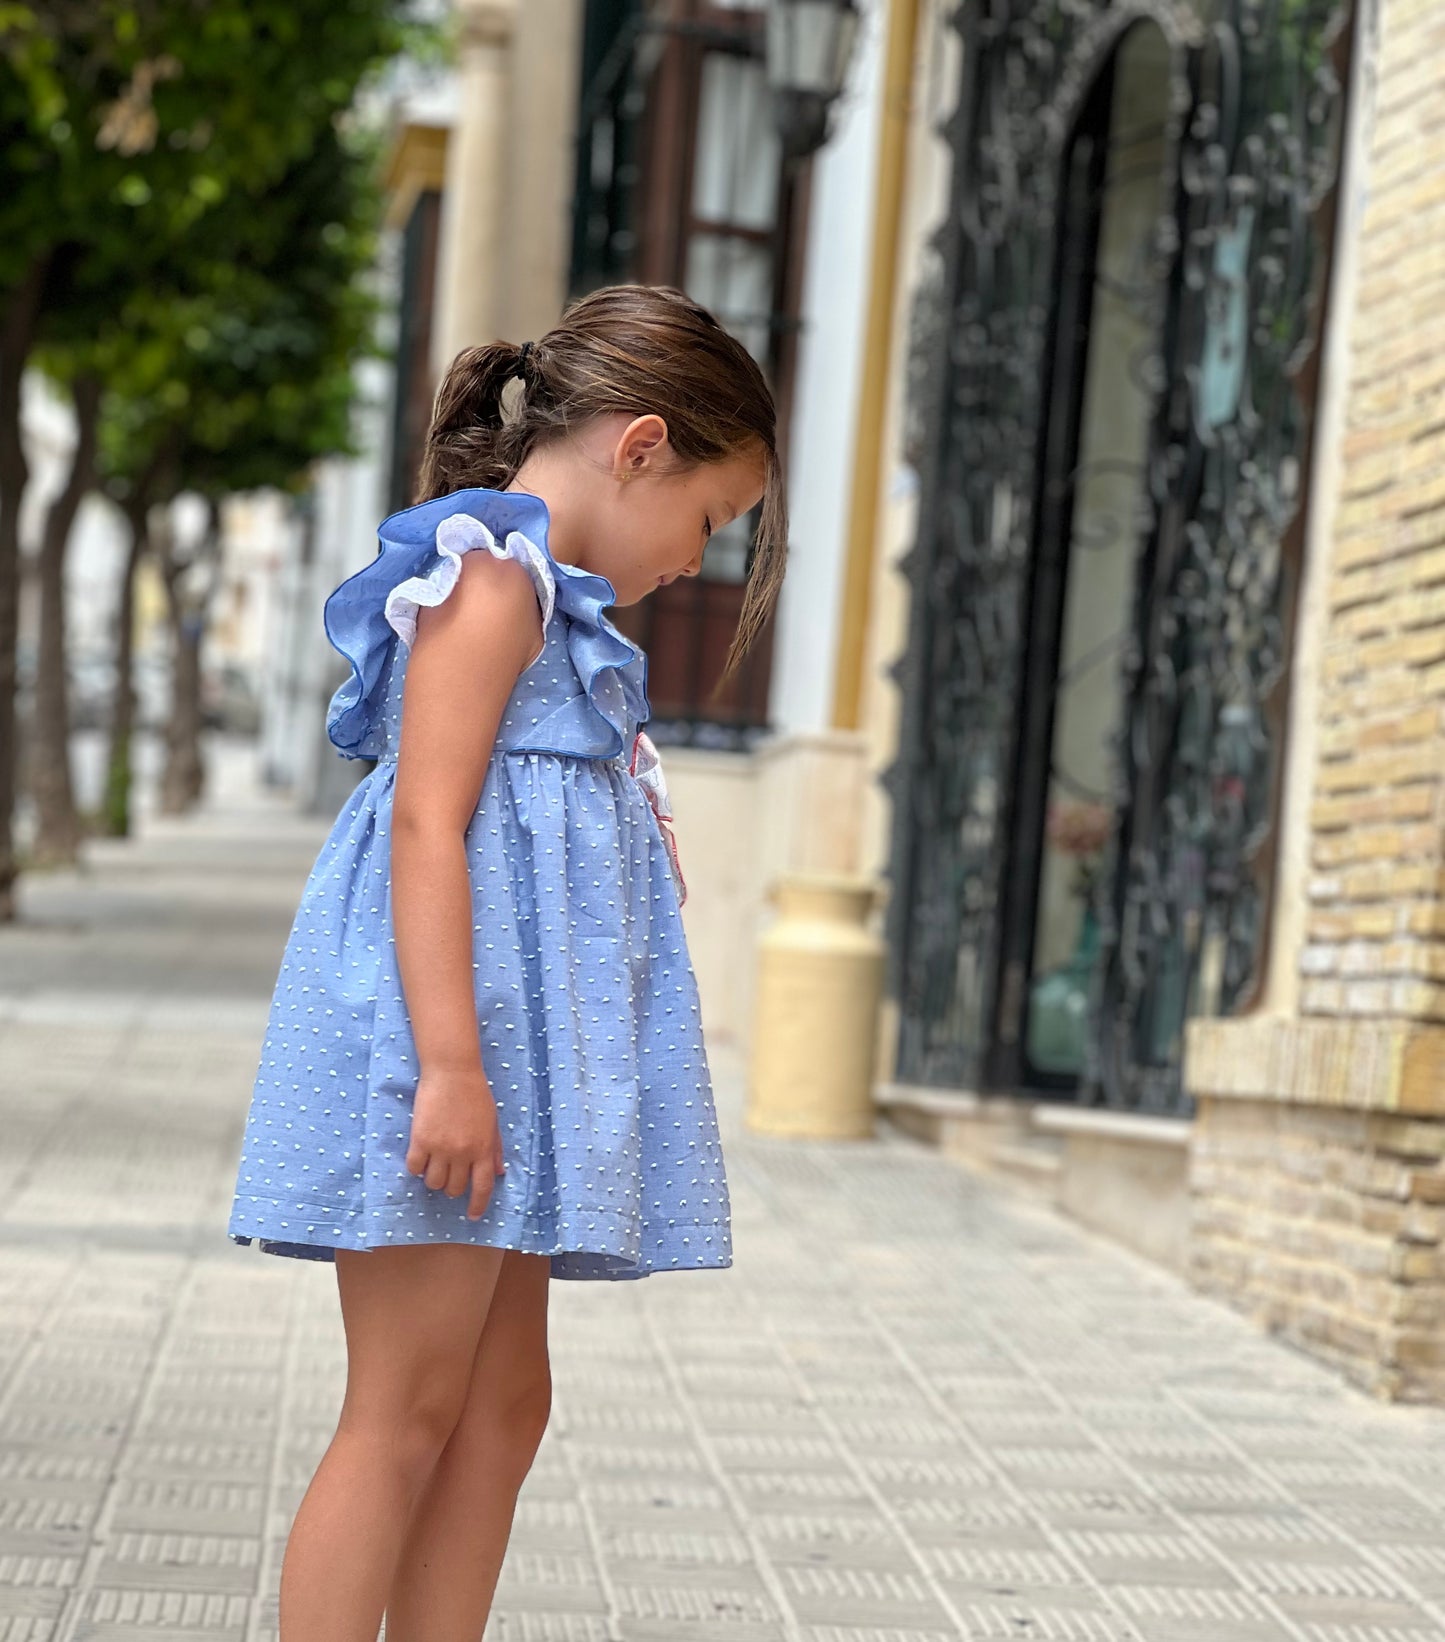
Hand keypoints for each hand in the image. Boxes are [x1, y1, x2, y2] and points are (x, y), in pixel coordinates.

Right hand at [405, 1062, 506, 1220]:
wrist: (453, 1071)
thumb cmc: (475, 1094)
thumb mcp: (492, 1122)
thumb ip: (495, 1149)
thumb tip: (499, 1173)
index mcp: (483, 1149)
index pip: (482, 1187)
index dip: (477, 1205)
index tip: (473, 1216)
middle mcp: (463, 1153)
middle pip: (454, 1188)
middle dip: (452, 1187)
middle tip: (449, 1173)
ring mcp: (441, 1148)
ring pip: (434, 1183)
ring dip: (434, 1178)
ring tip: (434, 1164)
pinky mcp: (420, 1140)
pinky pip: (414, 1168)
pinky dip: (416, 1167)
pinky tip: (419, 1157)